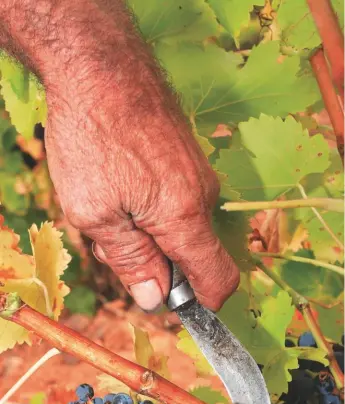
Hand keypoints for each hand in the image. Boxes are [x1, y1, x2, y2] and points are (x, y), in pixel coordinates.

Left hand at [42, 10, 238, 312]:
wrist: (99, 64)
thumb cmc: (93, 137)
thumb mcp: (96, 213)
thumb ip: (130, 260)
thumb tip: (155, 298)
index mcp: (184, 218)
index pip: (218, 280)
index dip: (200, 305)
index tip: (169, 305)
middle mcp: (202, 196)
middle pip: (191, 255)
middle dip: (155, 261)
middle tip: (109, 239)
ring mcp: (197, 172)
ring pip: (178, 225)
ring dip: (146, 230)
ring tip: (106, 202)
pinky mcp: (186, 156)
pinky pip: (174, 198)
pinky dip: (147, 204)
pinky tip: (116, 180)